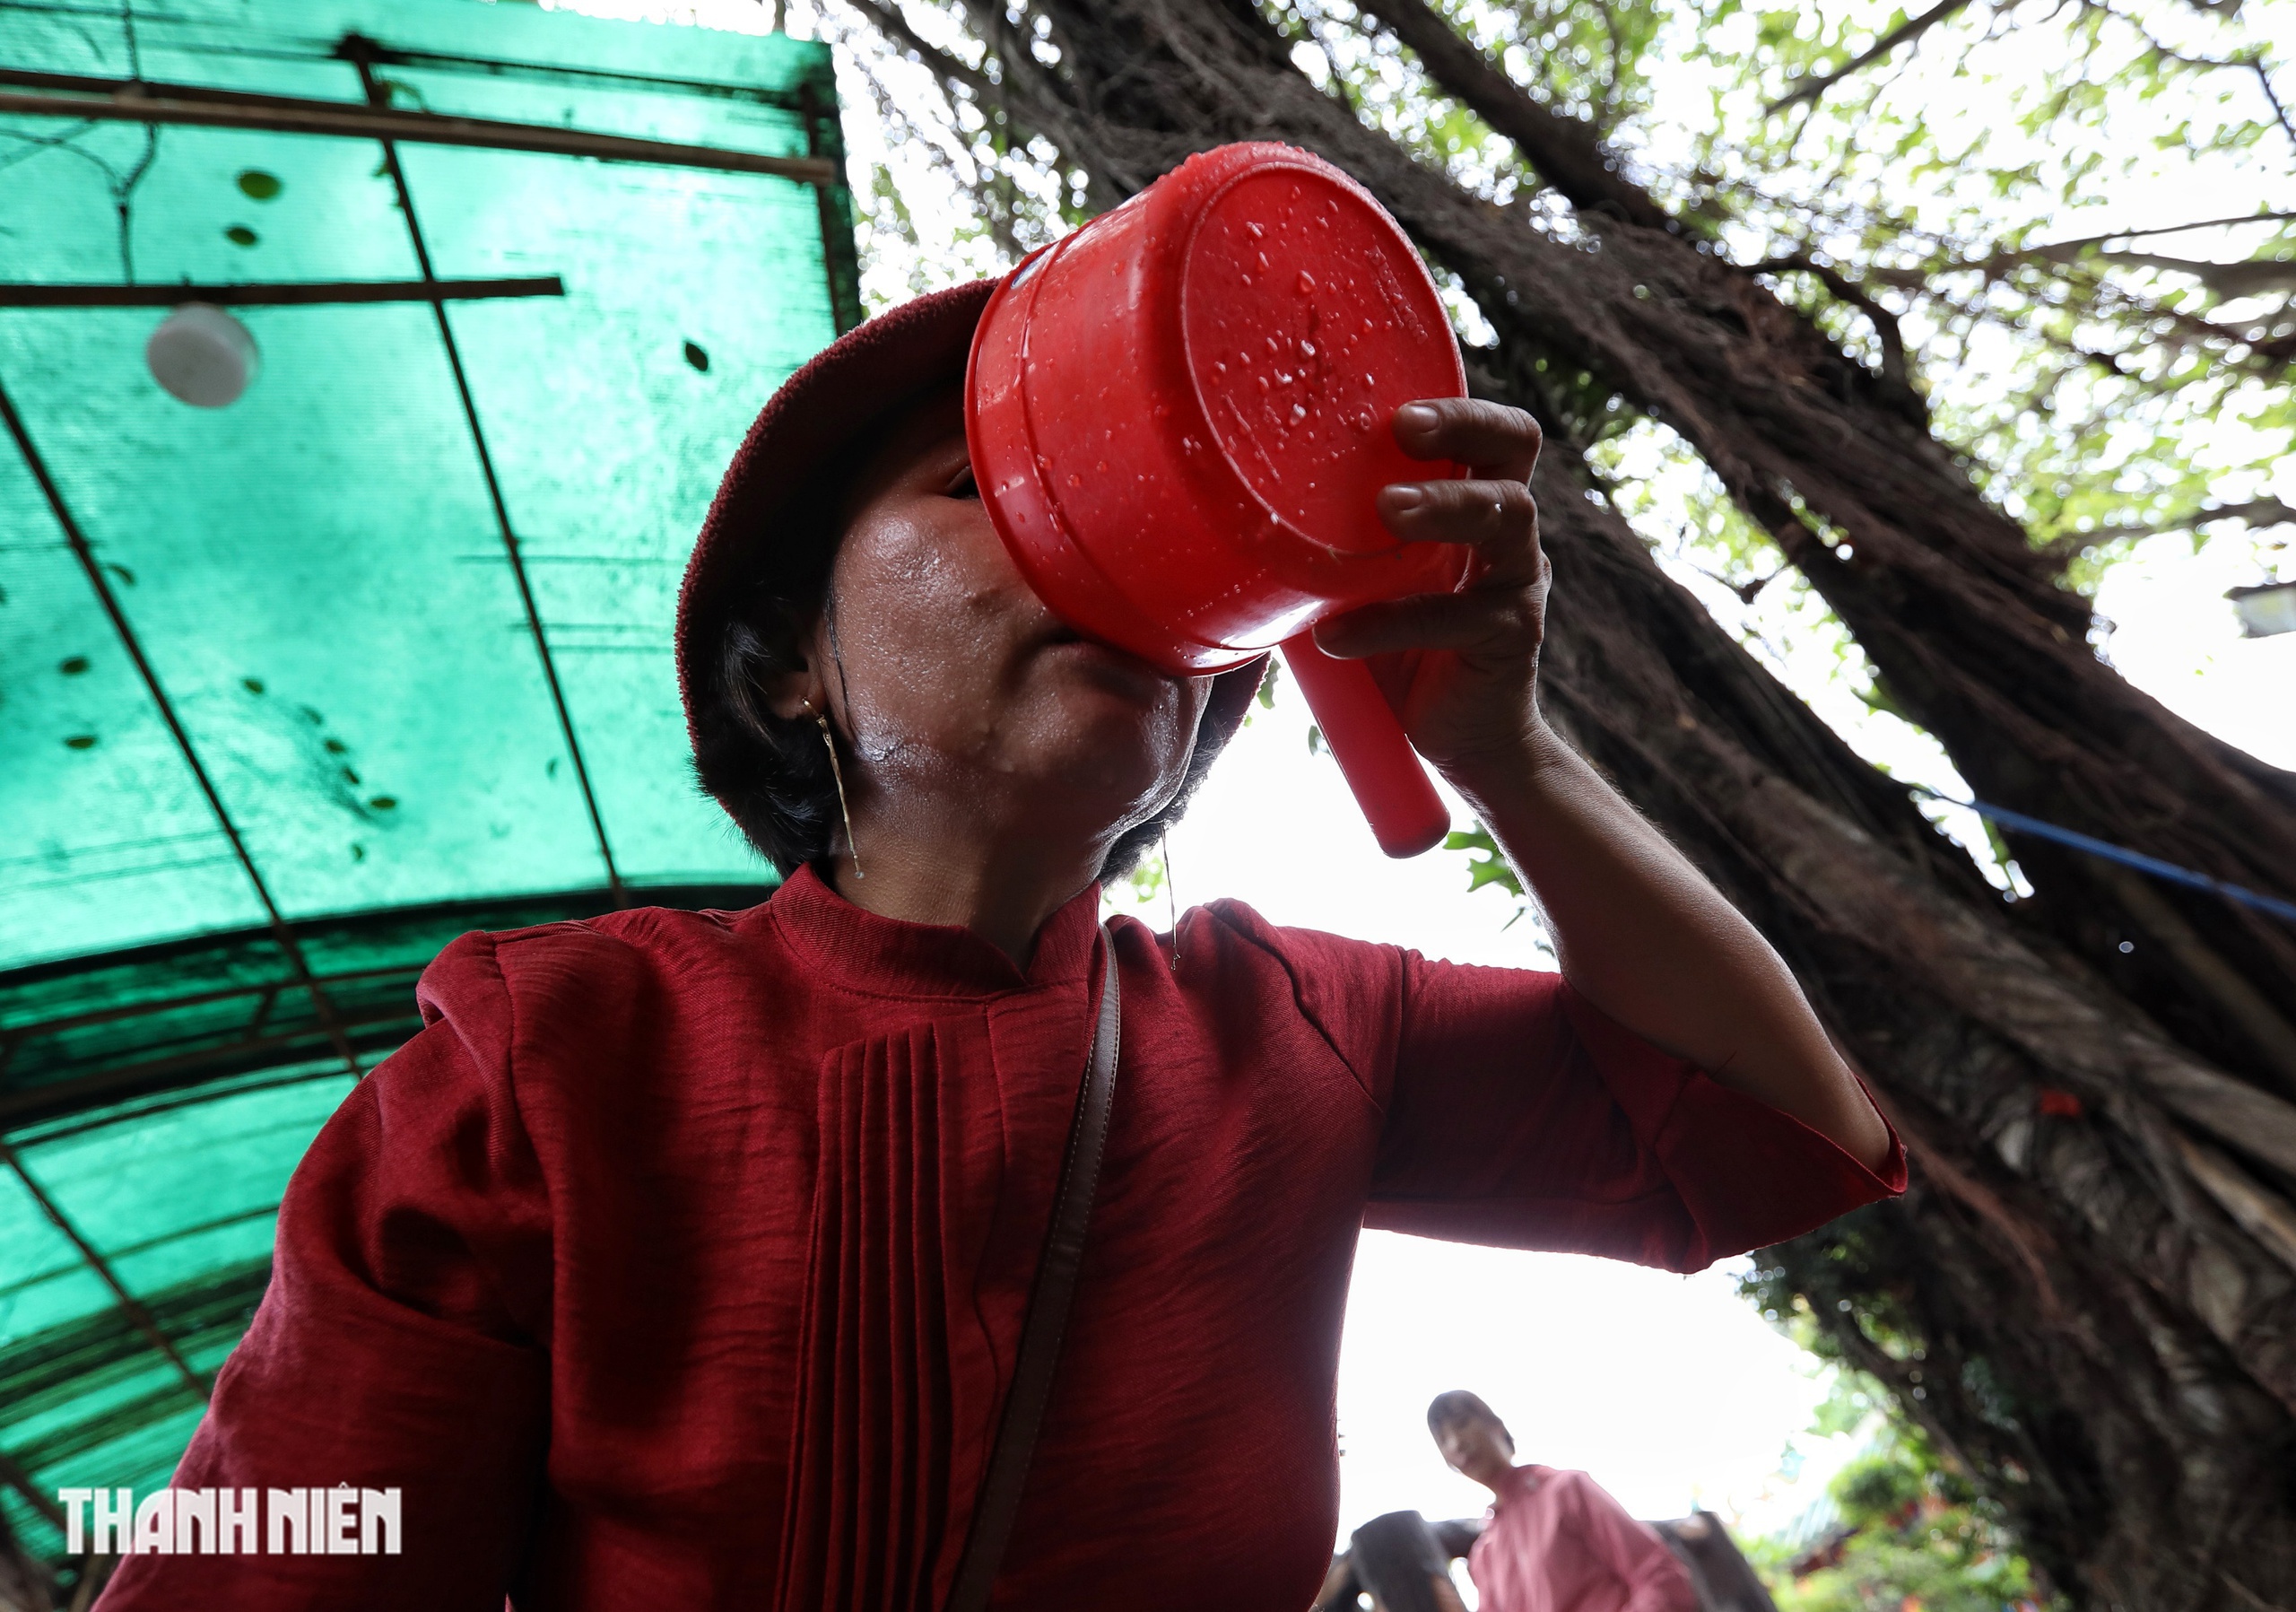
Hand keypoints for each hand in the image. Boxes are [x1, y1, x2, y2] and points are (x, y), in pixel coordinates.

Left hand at [1314, 398, 1549, 774]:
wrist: (1460, 738)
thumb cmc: (1401, 648)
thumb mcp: (1361, 584)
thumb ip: (1325, 547)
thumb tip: (1219, 518)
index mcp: (1471, 505)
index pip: (1484, 431)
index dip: (1456, 406)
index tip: (1395, 405)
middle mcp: (1505, 532)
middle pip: (1514, 448)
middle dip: (1463, 426)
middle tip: (1404, 429)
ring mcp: (1515, 581)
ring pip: (1507, 518)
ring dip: (1444, 505)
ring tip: (1388, 510)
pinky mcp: (1509, 637)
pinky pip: (1457, 618)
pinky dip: (1389, 624)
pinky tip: (1335, 637)